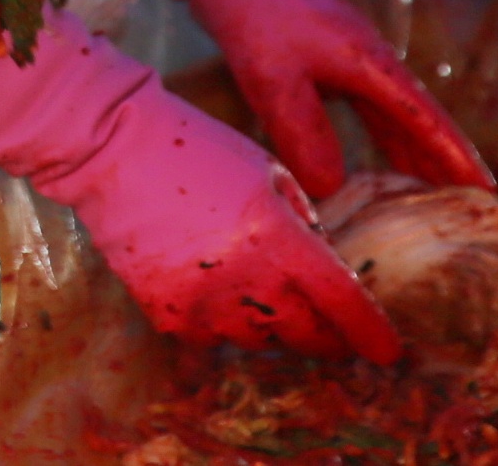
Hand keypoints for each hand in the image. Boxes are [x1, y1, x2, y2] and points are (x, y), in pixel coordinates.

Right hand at [81, 121, 402, 361]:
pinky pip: (210, 338)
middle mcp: (246, 278)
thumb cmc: (196, 147)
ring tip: (254, 292)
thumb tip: (319, 264)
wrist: (110, 148)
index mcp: (278, 235)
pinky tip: (208, 288)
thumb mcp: (268, 170)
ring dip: (268, 324)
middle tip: (327, 328)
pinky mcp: (167, 312)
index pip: (342, 302)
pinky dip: (217, 322)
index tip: (388, 351)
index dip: (371, 333)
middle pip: (305, 334)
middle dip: (324, 335)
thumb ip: (302, 221)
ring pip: (258, 340)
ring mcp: (204, 301)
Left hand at [147, 0, 487, 199]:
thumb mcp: (273, 78)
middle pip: (418, 120)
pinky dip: (376, 137)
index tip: (488, 192)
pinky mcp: (325, 58)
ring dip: (410, 153)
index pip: (427, 120)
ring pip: (391, 115)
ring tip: (430, 196)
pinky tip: (371, 160)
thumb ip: (304, 132)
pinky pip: (364, 108)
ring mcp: (348, 57)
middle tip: (468, 208)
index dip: (456, 158)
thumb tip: (332, 188)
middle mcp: (369, 60)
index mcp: (370, 62)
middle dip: (443, 164)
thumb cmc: (253, 9)